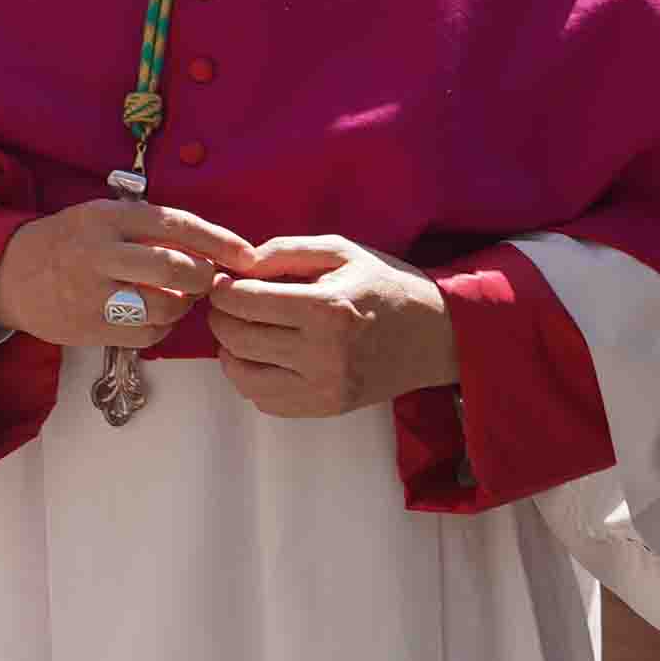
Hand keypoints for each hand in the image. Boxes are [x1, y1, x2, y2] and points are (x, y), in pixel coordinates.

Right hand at [0, 199, 259, 347]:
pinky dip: (162, 327)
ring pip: (163, 305)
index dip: (218, 240)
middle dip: (202, 277)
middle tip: (207, 280)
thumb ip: (149, 227)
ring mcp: (91, 293)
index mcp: (106, 219)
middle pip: (172, 267)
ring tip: (177, 298)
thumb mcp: (102, 218)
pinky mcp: (88, 327)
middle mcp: (97, 253)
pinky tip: (153, 316)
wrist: (9, 275)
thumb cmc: (70, 242)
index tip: (247, 254)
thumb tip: (212, 247)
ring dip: (183, 305)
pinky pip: (146, 333)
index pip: (175, 225)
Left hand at [204, 236, 457, 418]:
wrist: (439, 335)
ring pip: (242, 375)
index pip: (243, 302)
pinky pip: (264, 400)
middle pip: (236, 338)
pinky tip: (265, 356)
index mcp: (327, 309)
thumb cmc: (386, 286)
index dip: (222, 289)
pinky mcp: (326, 408)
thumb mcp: (342, 252)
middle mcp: (323, 354)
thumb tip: (238, 264)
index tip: (225, 282)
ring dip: (230, 350)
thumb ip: (285, 251)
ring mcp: (324, 388)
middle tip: (228, 304)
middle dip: (220, 317)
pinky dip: (252, 378)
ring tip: (245, 330)